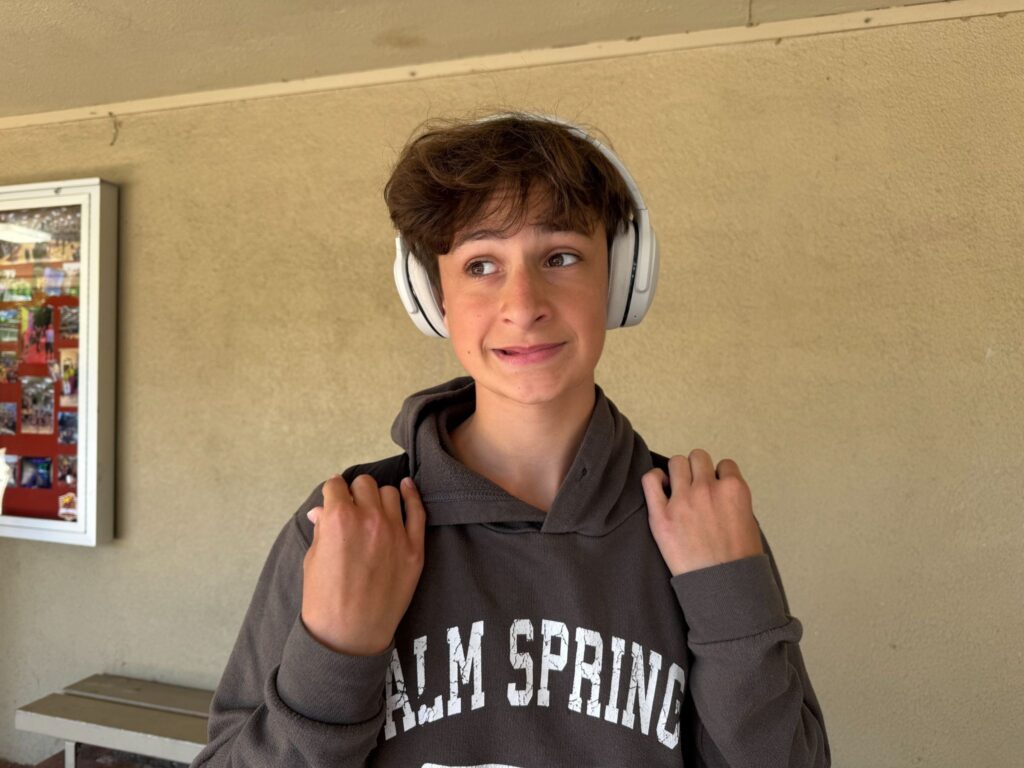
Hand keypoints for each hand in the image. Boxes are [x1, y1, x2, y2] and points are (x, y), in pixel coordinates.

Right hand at [302, 474, 425, 655]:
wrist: (350, 635)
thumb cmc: (325, 600)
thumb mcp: (313, 559)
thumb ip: (322, 529)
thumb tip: (321, 511)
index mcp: (338, 518)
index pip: (336, 485)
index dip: (333, 492)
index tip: (334, 498)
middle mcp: (368, 519)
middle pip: (365, 484)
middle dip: (356, 493)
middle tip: (353, 508)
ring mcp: (395, 532)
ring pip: (390, 493)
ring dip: (379, 498)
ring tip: (374, 511)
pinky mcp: (414, 548)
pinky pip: (418, 511)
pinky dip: (411, 495)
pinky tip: (406, 488)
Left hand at [641, 449, 762, 575]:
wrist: (723, 587)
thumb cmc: (738, 561)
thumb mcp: (748, 522)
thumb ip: (732, 500)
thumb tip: (718, 492)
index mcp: (734, 489)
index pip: (724, 465)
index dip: (719, 477)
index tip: (716, 489)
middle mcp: (708, 489)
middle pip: (698, 457)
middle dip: (698, 470)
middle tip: (695, 487)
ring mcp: (683, 500)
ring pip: (677, 462)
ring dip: (678, 472)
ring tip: (677, 488)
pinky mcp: (661, 515)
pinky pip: (650, 480)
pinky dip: (654, 479)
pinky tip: (660, 488)